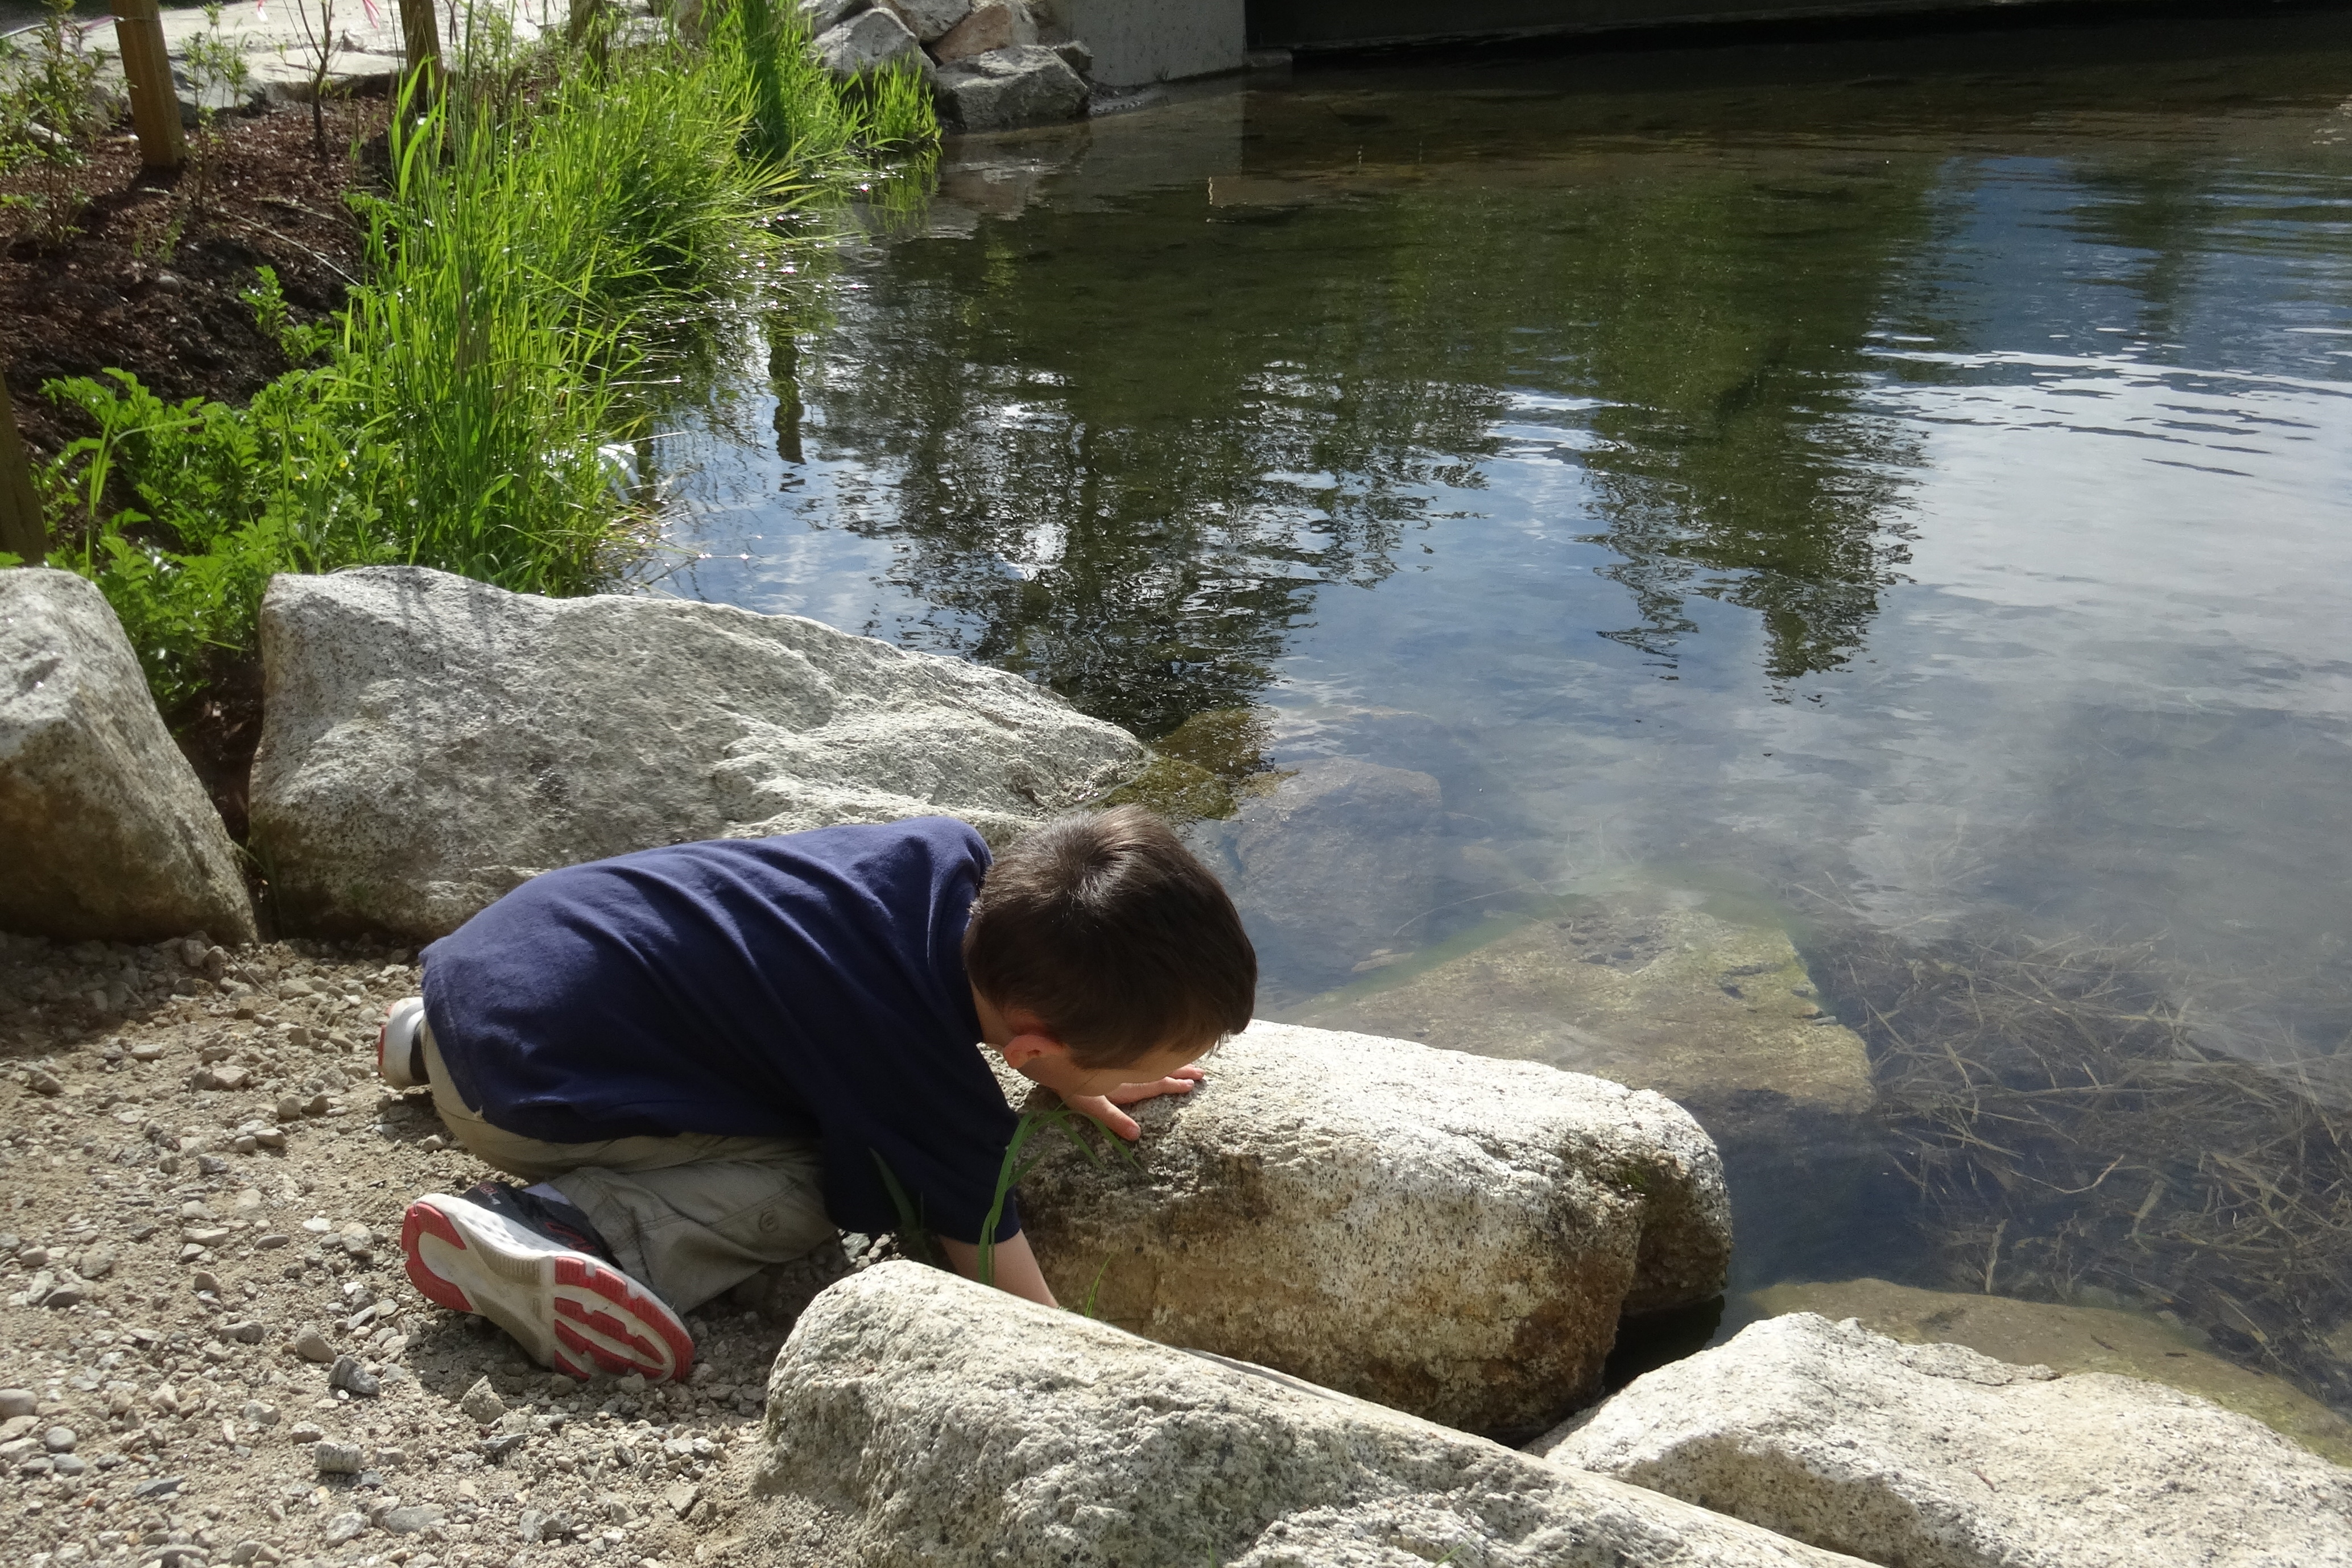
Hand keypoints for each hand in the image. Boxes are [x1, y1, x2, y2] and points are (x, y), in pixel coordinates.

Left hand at [1065, 1065, 1203, 1140]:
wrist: (1053, 1057)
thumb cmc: (1071, 1086)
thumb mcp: (1092, 1106)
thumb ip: (1114, 1120)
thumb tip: (1137, 1135)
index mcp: (1126, 1086)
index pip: (1155, 1085)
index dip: (1173, 1086)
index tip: (1192, 1086)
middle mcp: (1128, 1073)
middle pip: (1159, 1072)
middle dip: (1180, 1073)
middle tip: (1201, 1075)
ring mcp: (1122, 1064)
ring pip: (1152, 1063)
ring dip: (1171, 1064)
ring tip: (1190, 1065)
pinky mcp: (1114, 1057)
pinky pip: (1142, 1054)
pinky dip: (1155, 1056)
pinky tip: (1160, 1056)